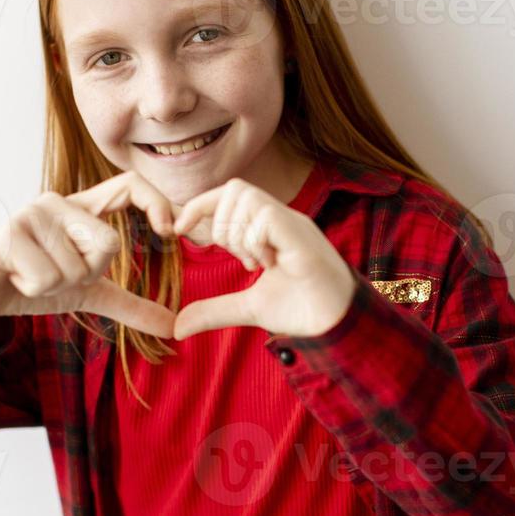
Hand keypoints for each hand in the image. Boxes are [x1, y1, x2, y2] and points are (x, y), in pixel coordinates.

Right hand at [0, 170, 179, 338]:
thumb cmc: (29, 281)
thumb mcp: (86, 293)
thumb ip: (129, 305)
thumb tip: (173, 327)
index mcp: (82, 210)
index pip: (130, 186)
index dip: (157, 201)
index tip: (170, 232)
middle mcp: (60, 202)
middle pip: (107, 245)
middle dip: (85, 275)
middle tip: (54, 273)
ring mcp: (33, 213)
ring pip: (75, 267)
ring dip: (53, 286)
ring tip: (28, 274)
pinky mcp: (10, 231)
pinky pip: (46, 277)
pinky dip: (31, 289)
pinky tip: (13, 276)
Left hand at [170, 177, 357, 339]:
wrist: (336, 325)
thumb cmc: (302, 310)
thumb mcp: (248, 308)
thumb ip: (214, 310)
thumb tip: (178, 326)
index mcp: (268, 228)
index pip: (227, 195)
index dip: (199, 206)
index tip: (179, 230)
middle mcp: (280, 218)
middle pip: (234, 188)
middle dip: (221, 223)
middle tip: (239, 259)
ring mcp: (292, 224)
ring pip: (247, 197)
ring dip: (238, 232)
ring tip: (256, 262)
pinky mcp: (301, 235)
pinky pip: (266, 216)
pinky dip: (256, 239)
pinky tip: (268, 263)